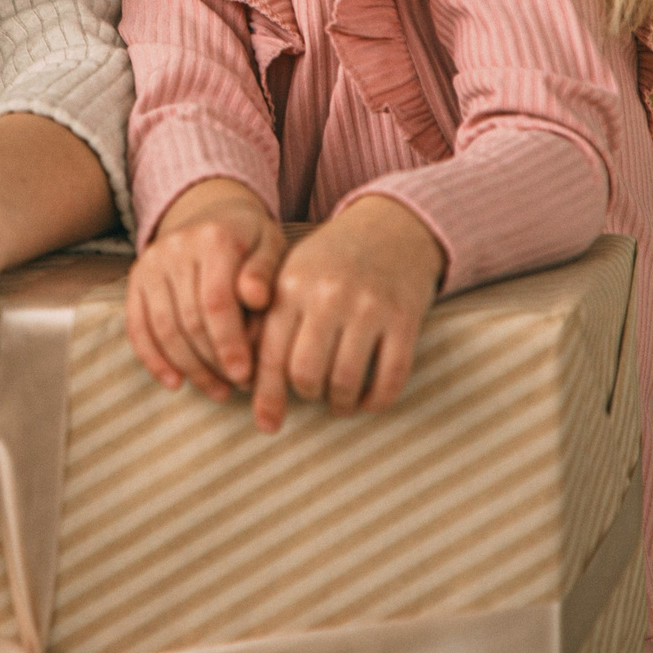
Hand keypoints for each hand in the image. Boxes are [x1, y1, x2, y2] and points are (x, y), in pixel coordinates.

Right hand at [125, 178, 284, 398]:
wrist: (211, 211)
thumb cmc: (249, 239)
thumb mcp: (270, 245)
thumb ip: (265, 272)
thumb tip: (256, 298)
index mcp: (214, 239)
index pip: (216, 302)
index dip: (229, 344)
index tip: (244, 376)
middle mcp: (176, 248)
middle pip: (189, 320)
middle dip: (213, 362)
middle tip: (237, 387)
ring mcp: (151, 263)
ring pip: (164, 329)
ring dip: (189, 368)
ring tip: (217, 390)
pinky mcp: (136, 279)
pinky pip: (137, 327)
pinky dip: (153, 360)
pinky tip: (175, 382)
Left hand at [249, 194, 445, 432]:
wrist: (392, 228)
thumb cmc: (332, 260)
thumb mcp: (292, 275)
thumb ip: (269, 320)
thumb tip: (246, 379)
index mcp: (292, 285)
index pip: (271, 354)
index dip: (267, 396)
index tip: (267, 424)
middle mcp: (328, 296)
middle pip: (306, 374)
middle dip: (307, 394)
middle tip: (313, 392)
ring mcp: (369, 307)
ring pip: (345, 381)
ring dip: (341, 402)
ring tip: (340, 400)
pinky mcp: (405, 319)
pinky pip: (390, 378)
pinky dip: (376, 400)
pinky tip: (369, 399)